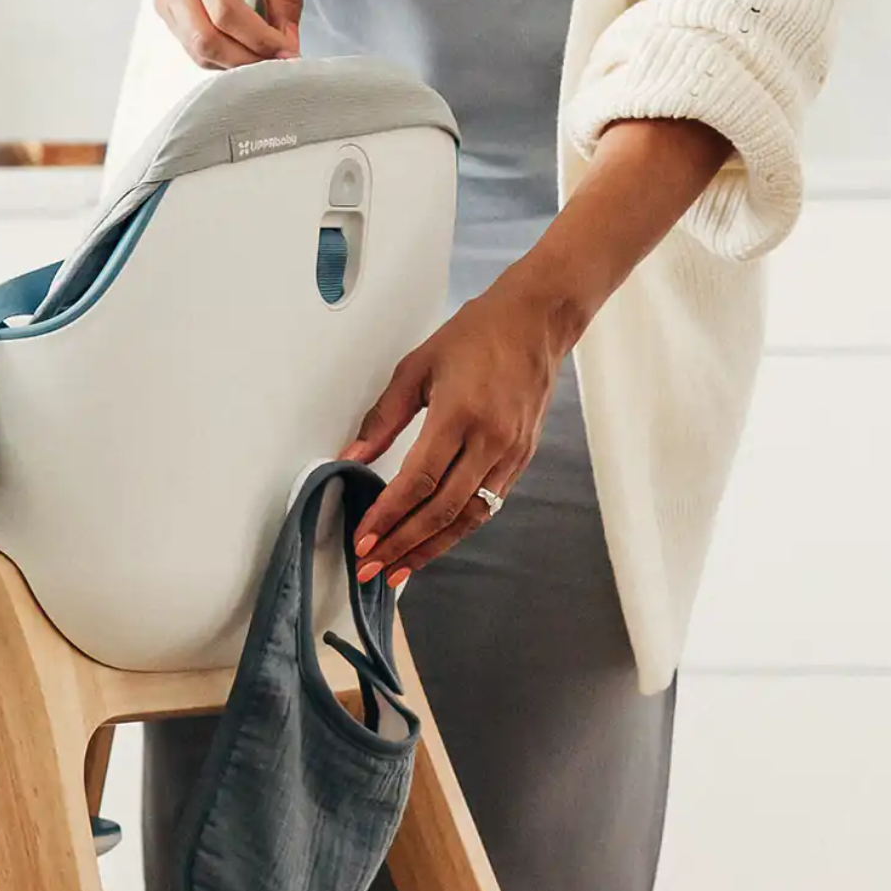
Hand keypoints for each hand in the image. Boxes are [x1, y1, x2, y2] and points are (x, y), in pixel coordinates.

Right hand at [95, 0, 300, 66]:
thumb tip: (289, 41)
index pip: (227, 14)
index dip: (259, 40)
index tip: (288, 50)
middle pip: (206, 42)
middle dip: (246, 60)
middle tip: (276, 61)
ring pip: (196, 52)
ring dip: (233, 64)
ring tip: (261, 57)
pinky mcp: (163, 10)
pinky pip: (191, 47)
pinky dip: (219, 56)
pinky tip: (240, 48)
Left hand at [339, 269, 580, 582]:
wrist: (538, 320)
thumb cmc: (476, 335)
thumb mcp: (417, 367)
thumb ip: (383, 417)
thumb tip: (352, 456)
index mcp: (459, 415)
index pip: (418, 482)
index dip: (388, 516)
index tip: (364, 539)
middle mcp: (490, 440)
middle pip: (442, 510)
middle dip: (402, 544)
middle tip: (371, 567)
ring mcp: (511, 452)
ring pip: (469, 516)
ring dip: (431, 548)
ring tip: (398, 570)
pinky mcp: (522, 458)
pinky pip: (488, 504)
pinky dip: (458, 529)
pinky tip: (433, 543)